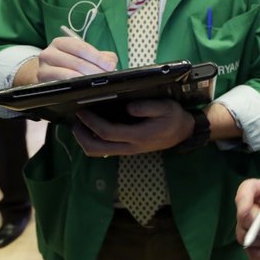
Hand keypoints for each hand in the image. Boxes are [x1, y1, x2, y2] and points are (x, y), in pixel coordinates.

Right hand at [14, 37, 117, 86]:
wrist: (48, 74)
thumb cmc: (70, 63)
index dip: (97, 57)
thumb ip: (102, 56)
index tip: (110, 66)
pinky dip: (75, 87)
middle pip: (76, 62)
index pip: (81, 48)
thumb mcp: (86, 56)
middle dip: (95, 71)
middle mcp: (49, 52)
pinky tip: (84, 89)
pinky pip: (61, 84)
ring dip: (86, 80)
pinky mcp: (42, 82)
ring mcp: (44, 67)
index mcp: (62, 42)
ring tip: (98, 84)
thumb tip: (111, 63)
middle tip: (106, 78)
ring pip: (69, 74)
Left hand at [72, 99, 194, 155]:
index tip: (82, 111)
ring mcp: (127, 150)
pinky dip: (93, 139)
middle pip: (96, 148)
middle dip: (81, 136)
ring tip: (80, 124)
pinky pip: (104, 149)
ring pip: (98, 152)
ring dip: (85, 139)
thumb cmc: (175, 118)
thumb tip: (128, 108)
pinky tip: (92, 127)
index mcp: (137, 136)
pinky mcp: (127, 149)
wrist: (184, 133)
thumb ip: (147, 107)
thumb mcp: (166, 107)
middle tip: (75, 121)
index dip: (91, 123)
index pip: (107, 133)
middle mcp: (129, 146)